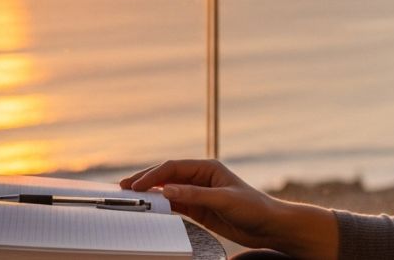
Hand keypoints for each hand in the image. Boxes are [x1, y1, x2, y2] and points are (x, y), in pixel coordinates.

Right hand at [119, 159, 284, 249]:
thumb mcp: (225, 200)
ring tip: (131, 196)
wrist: (269, 226)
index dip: (153, 175)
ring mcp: (199, 193)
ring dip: (150, 193)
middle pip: (166, 176)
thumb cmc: (254, 207)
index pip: (173, 168)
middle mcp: (201, 178)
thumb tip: (167, 190)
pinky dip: (161, 205)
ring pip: (168, 190)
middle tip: (123, 186)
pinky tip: (150, 208)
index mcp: (207, 168)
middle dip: (145, 179)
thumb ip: (195, 195)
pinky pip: (175, 204)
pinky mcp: (199, 209)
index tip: (137, 185)